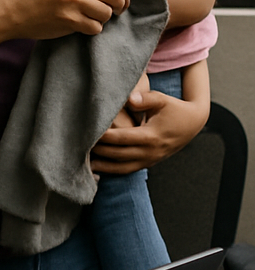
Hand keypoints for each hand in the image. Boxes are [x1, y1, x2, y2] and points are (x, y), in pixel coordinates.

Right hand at [1, 0, 128, 41]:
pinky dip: (92, 29)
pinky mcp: (68, 20)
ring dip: (103, 18)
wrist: (9, 7)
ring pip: (107, 12)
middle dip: (120, 4)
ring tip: (91, 18)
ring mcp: (72, 1)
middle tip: (116, 10)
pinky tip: (81, 26)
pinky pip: (95, 27)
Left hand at [91, 87, 207, 174]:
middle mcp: (149, 151)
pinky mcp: (148, 163)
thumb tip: (129, 98)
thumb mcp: (162, 100)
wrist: (192, 123)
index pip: (120, 138)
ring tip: (83, 162)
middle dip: (98, 151)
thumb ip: (145, 99)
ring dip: (102, 166)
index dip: (103, 136)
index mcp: (150, 136)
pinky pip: (127, 170)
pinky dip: (112, 171)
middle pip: (117, 154)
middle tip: (78, 146)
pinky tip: (97, 169)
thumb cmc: (174, 108)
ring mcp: (149, 160)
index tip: (87, 133)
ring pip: (121, 167)